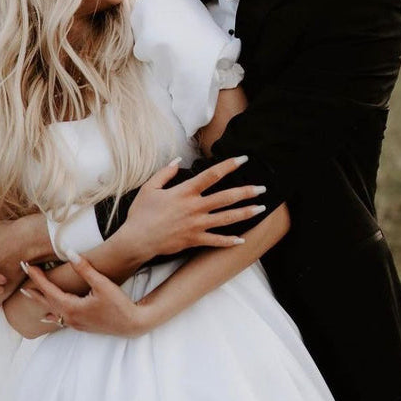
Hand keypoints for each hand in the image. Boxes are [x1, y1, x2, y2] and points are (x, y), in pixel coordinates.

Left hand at [23, 254, 148, 338]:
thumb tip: (69, 252)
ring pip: (52, 310)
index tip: (27, 265)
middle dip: (34, 287)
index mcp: (71, 307)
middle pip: (46, 300)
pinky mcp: (81, 325)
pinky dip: (51, 313)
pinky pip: (60, 318)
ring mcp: (75, 323)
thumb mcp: (102, 284)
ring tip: (27, 293)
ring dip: (40, 300)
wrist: (132, 324)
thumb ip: (85, 268)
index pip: (49, 289)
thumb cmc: (119, 304)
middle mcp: (70, 317)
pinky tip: (47, 316)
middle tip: (22, 274)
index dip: (37, 277)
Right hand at [122, 155, 265, 259]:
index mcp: (185, 192)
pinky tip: (242, 239)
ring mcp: (197, 225)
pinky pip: (216, 241)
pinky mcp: (195, 240)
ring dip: (246, 213)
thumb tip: (177, 160)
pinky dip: (230, 241)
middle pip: (226, 197)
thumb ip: (165, 172)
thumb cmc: (141, 214)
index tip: (243, 159)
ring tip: (261, 208)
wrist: (137, 239)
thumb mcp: (150, 188)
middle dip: (247, 191)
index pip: (212, 175)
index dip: (229, 165)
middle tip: (263, 188)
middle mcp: (195, 207)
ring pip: (227, 218)